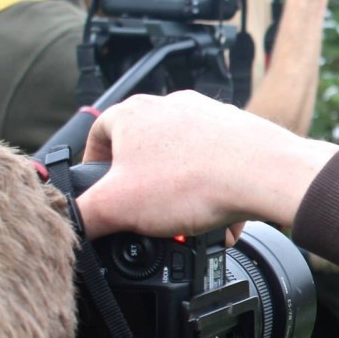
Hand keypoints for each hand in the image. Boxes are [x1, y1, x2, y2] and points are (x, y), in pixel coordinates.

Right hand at [76, 91, 338, 239]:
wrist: (266, 174)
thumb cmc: (193, 181)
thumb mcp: (116, 207)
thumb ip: (84, 215)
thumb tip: (71, 225)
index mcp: (134, 114)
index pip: (99, 132)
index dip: (94, 164)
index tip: (99, 189)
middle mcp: (173, 107)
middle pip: (147, 153)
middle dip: (147, 192)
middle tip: (148, 219)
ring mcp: (211, 118)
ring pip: (186, 165)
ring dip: (185, 200)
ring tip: (190, 229)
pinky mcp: (243, 133)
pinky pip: (220, 170)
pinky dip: (217, 198)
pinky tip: (222, 226)